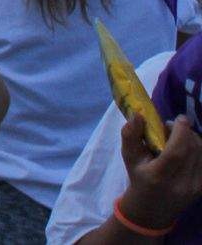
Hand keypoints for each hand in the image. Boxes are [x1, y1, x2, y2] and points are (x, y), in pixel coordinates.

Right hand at [118, 113, 201, 231]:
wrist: (152, 209)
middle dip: (187, 133)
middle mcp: (180, 183)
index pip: (176, 152)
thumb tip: (138, 114)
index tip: (179, 118)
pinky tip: (188, 148)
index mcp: (158, 176)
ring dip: (194, 140)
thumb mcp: (129, 157)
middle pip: (193, 151)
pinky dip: (199, 150)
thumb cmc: (139, 178)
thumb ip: (130, 134)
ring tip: (180, 137)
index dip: (182, 133)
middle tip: (174, 126)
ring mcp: (195, 188)